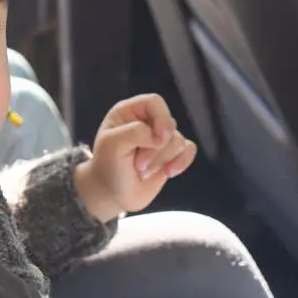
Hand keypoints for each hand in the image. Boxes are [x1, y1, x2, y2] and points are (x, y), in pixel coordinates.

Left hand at [73, 94, 197, 222]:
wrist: (113, 195)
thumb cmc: (107, 166)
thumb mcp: (112, 144)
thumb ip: (137, 132)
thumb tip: (162, 137)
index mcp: (129, 112)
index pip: (154, 102)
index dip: (160, 118)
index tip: (157, 140)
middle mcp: (147, 121)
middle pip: (169, 124)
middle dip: (156, 149)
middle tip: (137, 164)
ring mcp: (160, 138)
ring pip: (179, 140)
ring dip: (162, 160)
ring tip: (143, 171)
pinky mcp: (171, 154)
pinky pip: (189, 150)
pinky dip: (181, 162)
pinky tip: (168, 173)